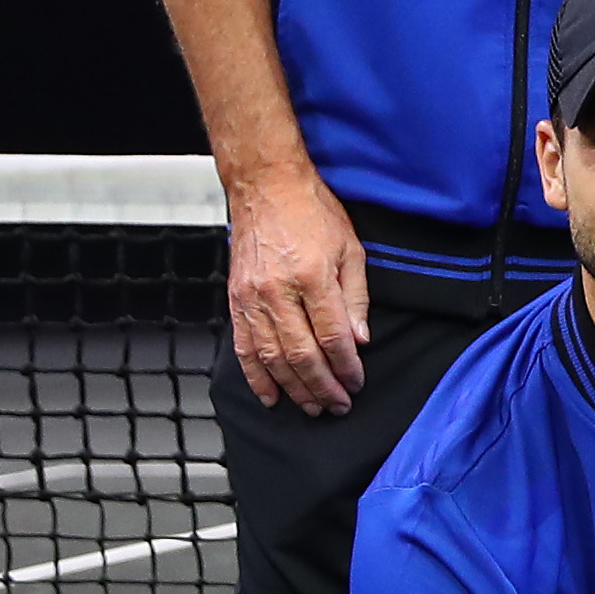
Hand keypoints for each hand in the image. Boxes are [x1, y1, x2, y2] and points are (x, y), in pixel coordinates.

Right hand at [222, 166, 369, 413]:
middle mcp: (278, 291)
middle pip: (301, 354)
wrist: (266, 187)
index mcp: (312, 277)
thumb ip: (356, 298)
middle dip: (321, 387)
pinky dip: (255, 375)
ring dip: (292, 388)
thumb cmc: (311, 212)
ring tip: (310, 407)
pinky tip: (269, 395)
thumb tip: (359, 341)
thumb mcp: (350, 249)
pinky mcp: (235, 299)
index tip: (356, 383)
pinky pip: (244, 346)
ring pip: (271, 357)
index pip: (332, 337)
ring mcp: (251, 297)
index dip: (346, 366)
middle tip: (336, 406)